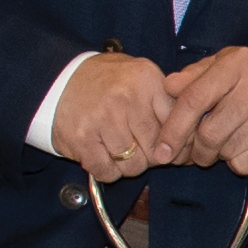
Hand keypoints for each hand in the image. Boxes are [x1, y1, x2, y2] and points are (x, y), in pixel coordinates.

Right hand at [50, 51, 173, 181]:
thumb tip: (193, 132)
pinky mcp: (83, 140)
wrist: (55, 80)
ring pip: (134, 165)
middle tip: (141, 149)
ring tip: (119, 149)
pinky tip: (103, 156)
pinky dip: (108, 171)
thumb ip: (164, 99)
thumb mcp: (138, 76)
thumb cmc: (104, 81)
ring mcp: (103, 120)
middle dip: (152, 156)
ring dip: (129, 165)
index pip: (177, 123)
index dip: (178, 143)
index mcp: (146, 80)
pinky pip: (108, 172)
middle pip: (157, 149)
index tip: (173, 150)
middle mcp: (126, 99)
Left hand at [163, 46, 247, 175]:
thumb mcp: (225, 69)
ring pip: (227, 149)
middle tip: (198, 154)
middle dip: (197, 150)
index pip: (193, 99)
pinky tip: (247, 149)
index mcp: (236, 62)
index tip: (162, 150)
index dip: (173, 128)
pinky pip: (247, 161)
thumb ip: (195, 76)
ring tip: (228, 144)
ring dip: (220, 155)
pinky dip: (240, 162)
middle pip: (209, 131)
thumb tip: (168, 86)